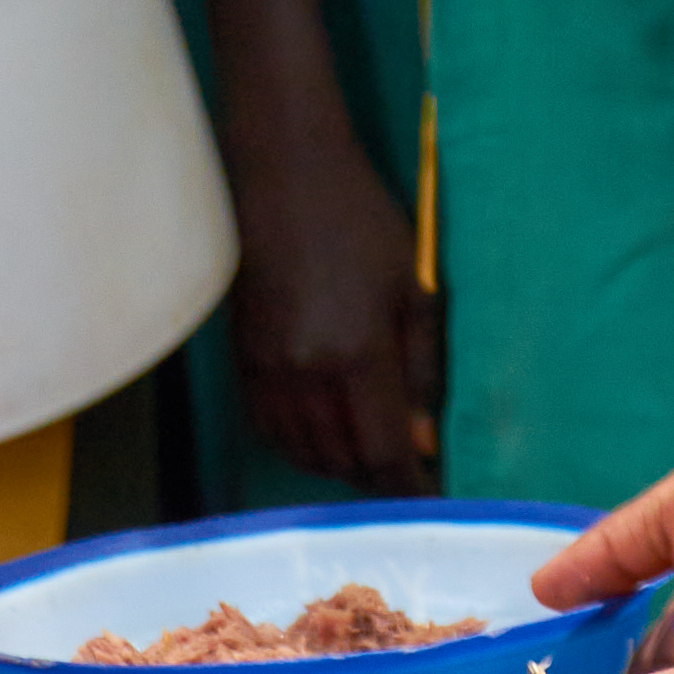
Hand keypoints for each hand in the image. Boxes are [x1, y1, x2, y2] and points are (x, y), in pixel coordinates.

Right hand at [225, 103, 436, 492]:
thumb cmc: (362, 220)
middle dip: (378, 477)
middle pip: (343, 461)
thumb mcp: (412, 285)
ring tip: (368, 454)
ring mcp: (267, 368)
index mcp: (357, 354)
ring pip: (303, 452)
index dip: (409, 487)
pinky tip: (321, 433)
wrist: (286, 173)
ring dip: (339, 465)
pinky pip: (268, 429)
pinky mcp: (242, 358)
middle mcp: (306, 373)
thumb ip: (422, 367)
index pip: (385, 452)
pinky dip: (298, 445)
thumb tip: (425, 438)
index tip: (430, 499)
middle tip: (406, 471)